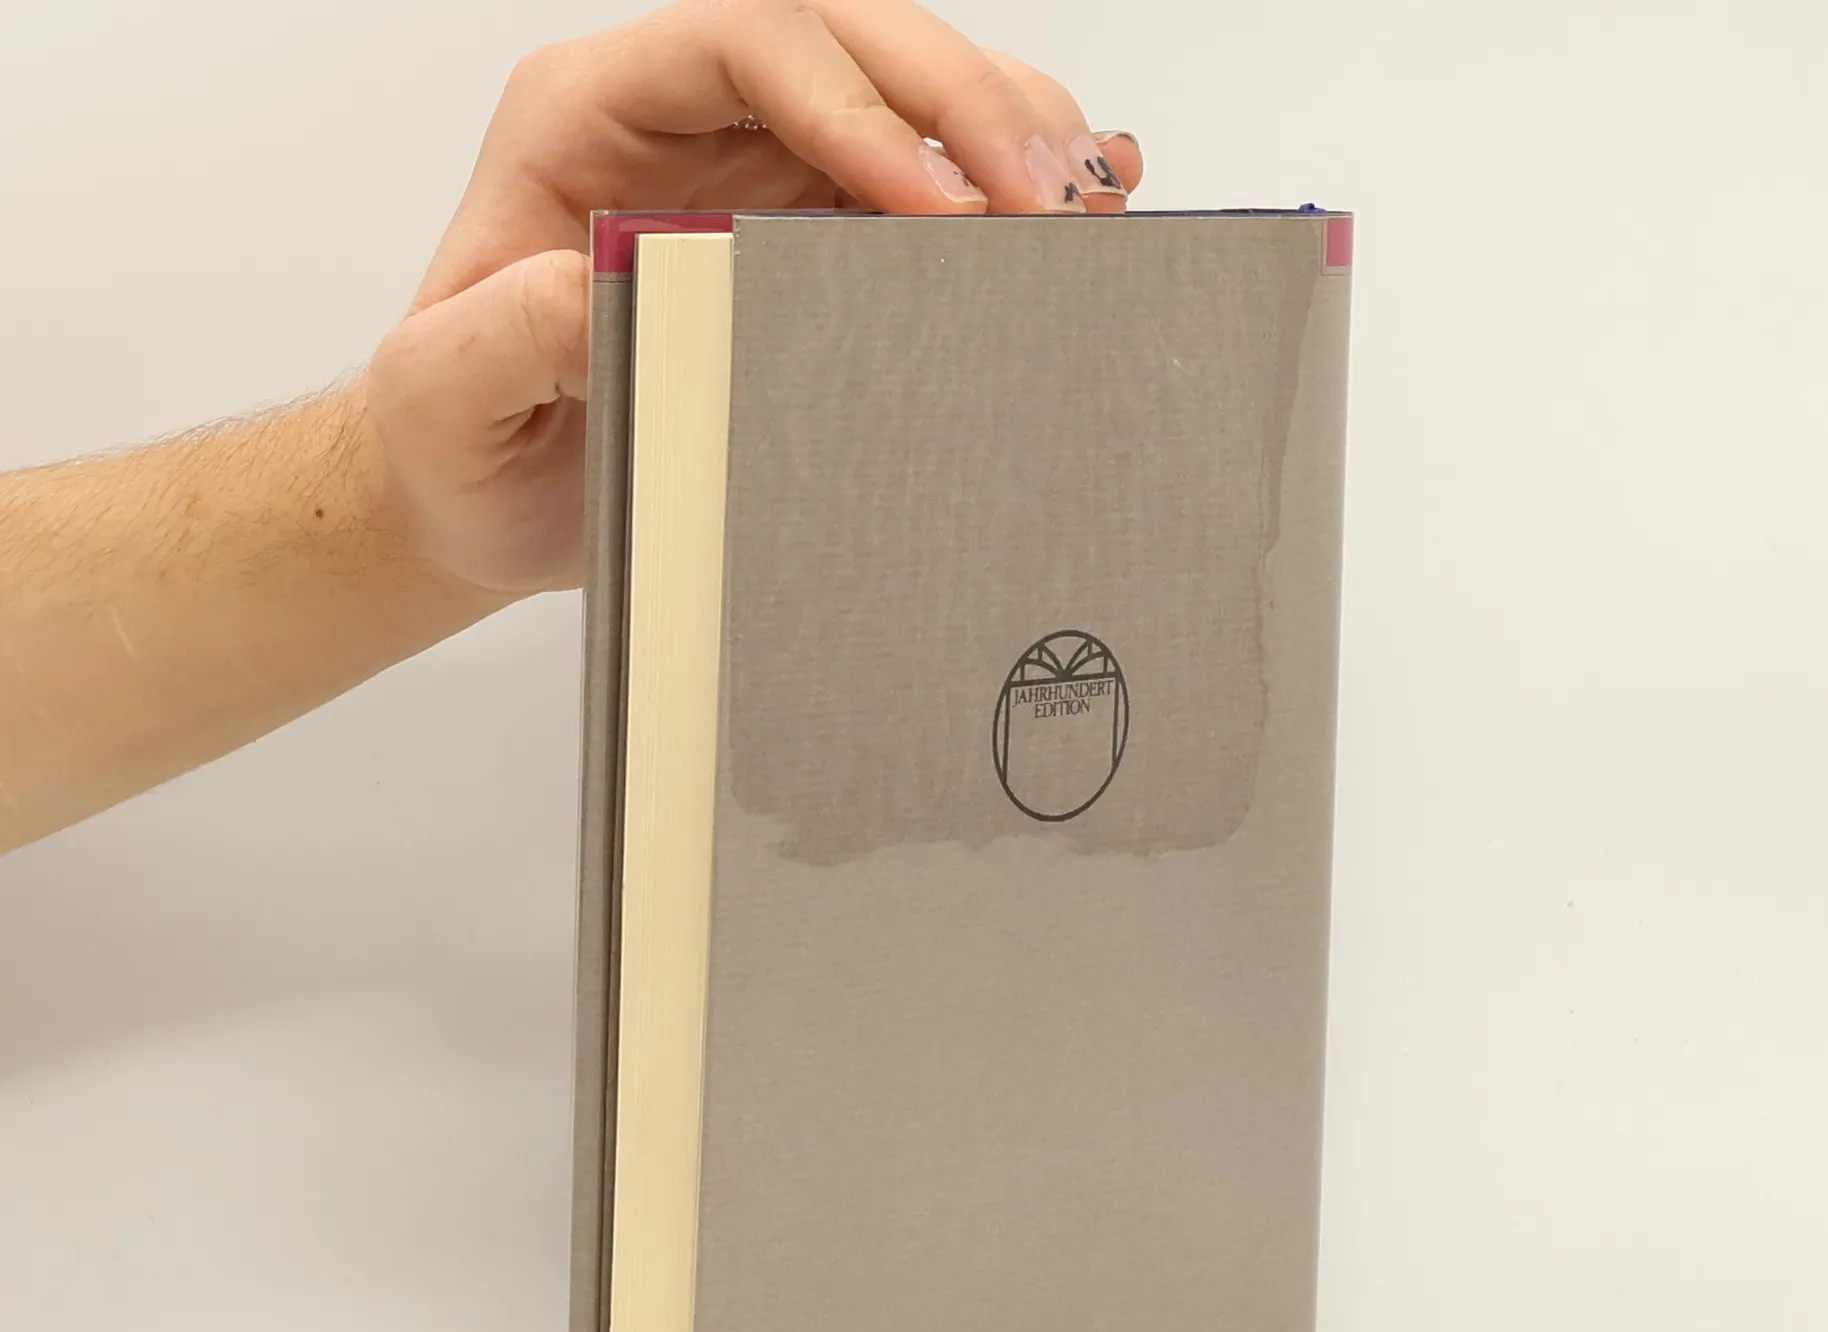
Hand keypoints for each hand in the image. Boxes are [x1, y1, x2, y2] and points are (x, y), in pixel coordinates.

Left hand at [362, 0, 1142, 597]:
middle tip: (1050, 204)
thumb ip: (508, 330)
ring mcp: (761, 170)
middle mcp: (691, 121)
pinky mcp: (816, 239)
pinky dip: (1007, 185)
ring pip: (910, 97)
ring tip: (1088, 206)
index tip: (932, 205)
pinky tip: (1083, 202)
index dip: (854, 102)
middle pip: (854, 42)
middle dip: (964, 108)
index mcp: (593, 113)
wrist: (481, 495)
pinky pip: (927, 181)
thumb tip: (613, 273)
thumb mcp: (444, 390)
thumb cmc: (456, 436)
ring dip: (1009, 134)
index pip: (746, 43)